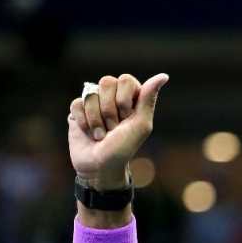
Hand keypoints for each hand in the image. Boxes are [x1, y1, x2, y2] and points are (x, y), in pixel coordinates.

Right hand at [68, 73, 167, 189]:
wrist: (100, 166)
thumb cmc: (124, 148)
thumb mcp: (141, 125)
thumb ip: (149, 98)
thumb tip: (164, 76)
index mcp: (131, 98)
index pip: (126, 80)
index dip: (124, 100)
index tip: (127, 118)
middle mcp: (112, 96)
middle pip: (106, 82)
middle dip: (110, 110)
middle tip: (113, 128)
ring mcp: (94, 101)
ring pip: (91, 94)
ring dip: (97, 119)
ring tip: (101, 134)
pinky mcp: (78, 109)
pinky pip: (77, 103)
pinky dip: (83, 122)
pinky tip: (88, 132)